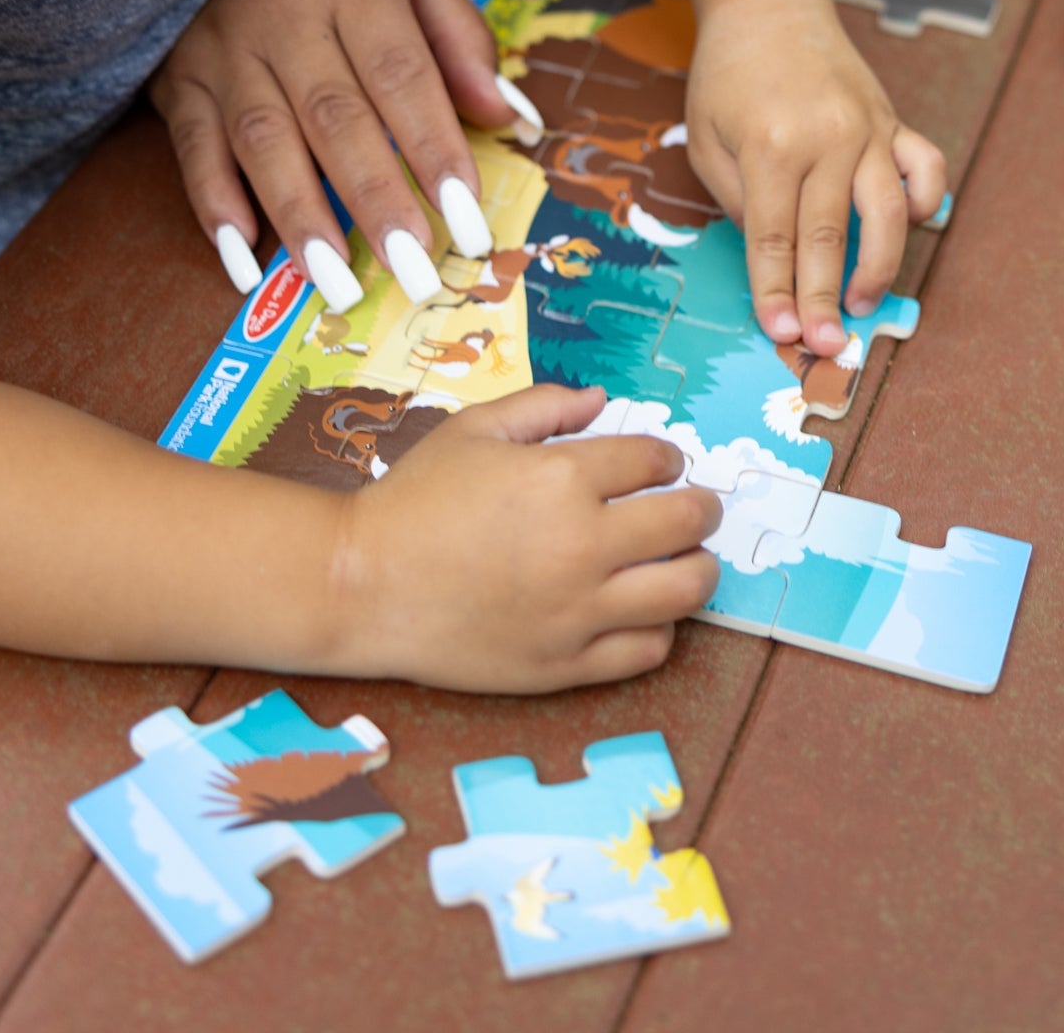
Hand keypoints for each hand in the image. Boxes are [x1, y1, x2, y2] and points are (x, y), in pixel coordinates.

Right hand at [150, 0, 515, 297]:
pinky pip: (193, 149)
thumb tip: (511, 119)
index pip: (402, 76)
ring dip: (301, 217)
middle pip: (335, 117)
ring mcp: (222, 48)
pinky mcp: (179, 79)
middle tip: (414, 271)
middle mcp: (284, 13)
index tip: (467, 220)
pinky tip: (245, 258)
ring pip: (263, 141)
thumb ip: (460, 42)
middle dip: (376, 200)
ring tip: (338, 283)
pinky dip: (216, 205)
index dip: (434, 150)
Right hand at [330, 385, 720, 690]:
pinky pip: (648, 650)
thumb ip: (545, 405)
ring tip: (683, 559)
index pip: (655, 461)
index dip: (665, 458)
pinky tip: (641, 609)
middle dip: (701, 507)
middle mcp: (581, 544)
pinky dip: (659, 627)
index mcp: (561, 478)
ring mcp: (578, 610)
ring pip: (685, 590)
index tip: (660, 466)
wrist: (362, 585)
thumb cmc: (415, 499)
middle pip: (687, 522)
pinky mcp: (566, 664)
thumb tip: (602, 399)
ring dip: (697, 568)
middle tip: (694, 507)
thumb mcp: (475, 429)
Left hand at [682, 0, 946, 357]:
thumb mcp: (708, 138)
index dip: (777, 291)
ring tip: (865, 305)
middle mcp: (828, 137)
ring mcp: (868, 127)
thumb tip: (774, 259)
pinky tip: (910, 230)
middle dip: (825, 297)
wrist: (768, 4)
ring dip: (880, 267)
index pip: (775, 237)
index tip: (780, 332)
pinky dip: (926, 203)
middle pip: (830, 236)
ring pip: (889, 213)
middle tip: (827, 345)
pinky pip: (926, 168)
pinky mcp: (893, 119)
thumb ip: (741, 201)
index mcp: (771, 143)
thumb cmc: (729, 75)